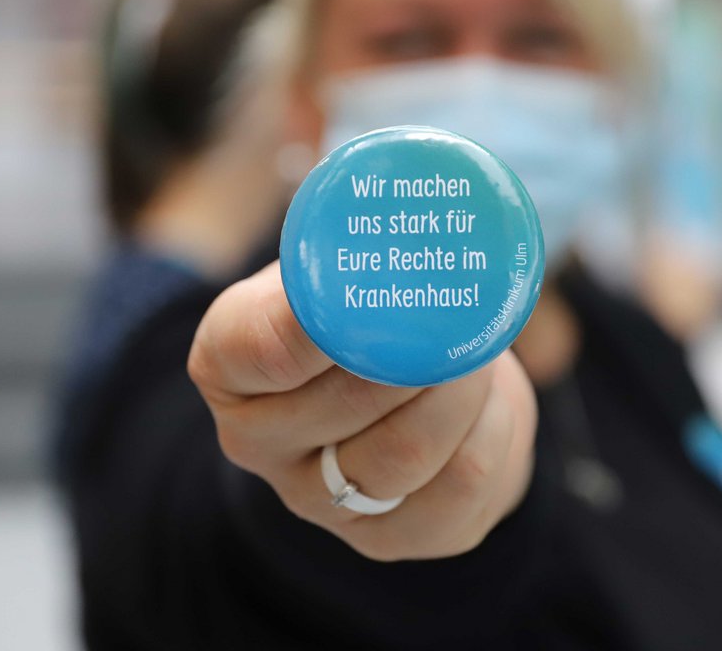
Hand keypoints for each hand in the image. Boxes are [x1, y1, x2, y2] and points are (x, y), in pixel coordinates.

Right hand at [188, 260, 537, 561]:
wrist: (408, 389)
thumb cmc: (366, 310)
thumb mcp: (339, 263)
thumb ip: (349, 235)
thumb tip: (390, 183)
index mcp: (229, 365)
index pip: (261, 346)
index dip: (327, 318)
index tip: (386, 286)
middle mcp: (258, 444)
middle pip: (349, 400)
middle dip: (423, 347)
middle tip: (463, 306)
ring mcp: (320, 504)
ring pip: (408, 451)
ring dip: (463, 390)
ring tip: (478, 349)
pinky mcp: (390, 539)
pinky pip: (462, 485)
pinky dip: (493, 430)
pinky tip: (488, 402)